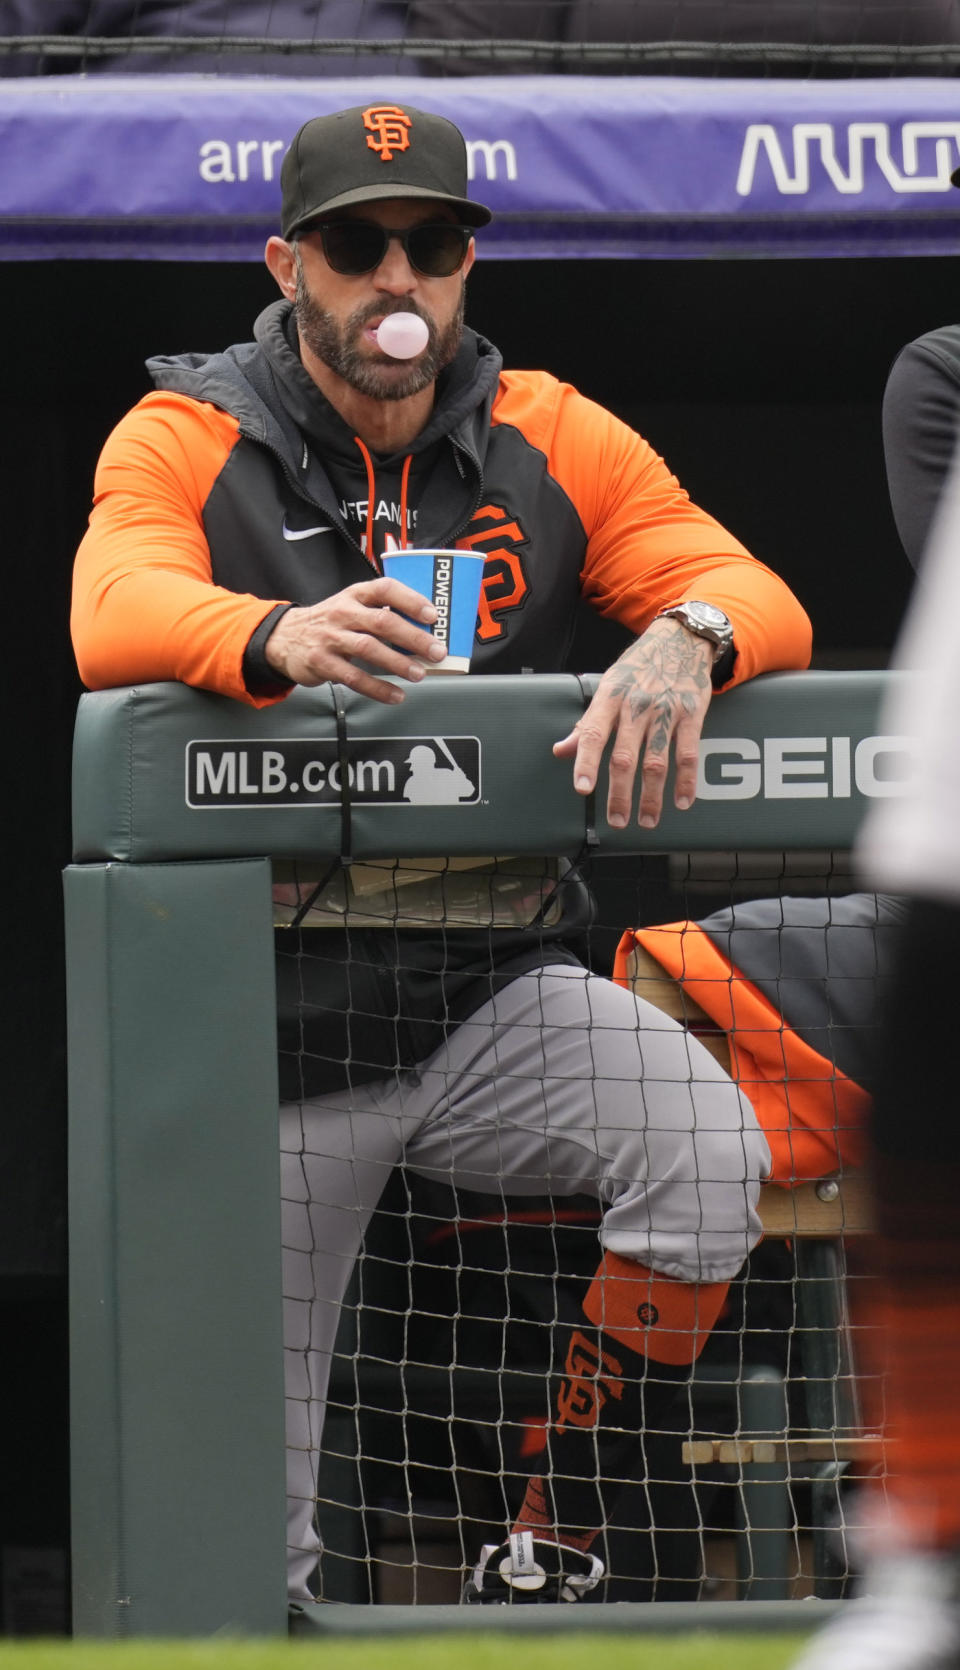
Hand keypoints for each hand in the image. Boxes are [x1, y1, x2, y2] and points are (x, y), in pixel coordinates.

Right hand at [264, 577, 446, 702]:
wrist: (284, 637)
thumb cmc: (329, 623)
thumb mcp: (351, 607)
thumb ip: (381, 612)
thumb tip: (424, 631)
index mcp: (355, 595)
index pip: (385, 589)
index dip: (411, 600)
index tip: (432, 615)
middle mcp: (343, 613)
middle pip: (382, 622)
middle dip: (413, 637)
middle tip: (436, 652)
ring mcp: (331, 637)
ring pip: (369, 648)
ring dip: (398, 663)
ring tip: (419, 674)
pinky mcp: (322, 662)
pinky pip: (354, 677)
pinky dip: (377, 688)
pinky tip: (395, 695)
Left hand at [553, 616, 714, 828]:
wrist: (681, 638)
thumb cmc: (639, 667)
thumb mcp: (607, 686)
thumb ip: (587, 722)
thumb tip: (561, 750)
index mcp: (610, 697)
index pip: (593, 733)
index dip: (585, 761)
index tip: (583, 789)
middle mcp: (636, 705)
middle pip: (625, 756)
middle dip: (620, 793)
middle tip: (617, 821)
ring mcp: (666, 710)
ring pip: (656, 761)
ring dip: (651, 796)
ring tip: (646, 821)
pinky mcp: (692, 714)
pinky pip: (688, 753)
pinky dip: (686, 781)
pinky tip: (682, 802)